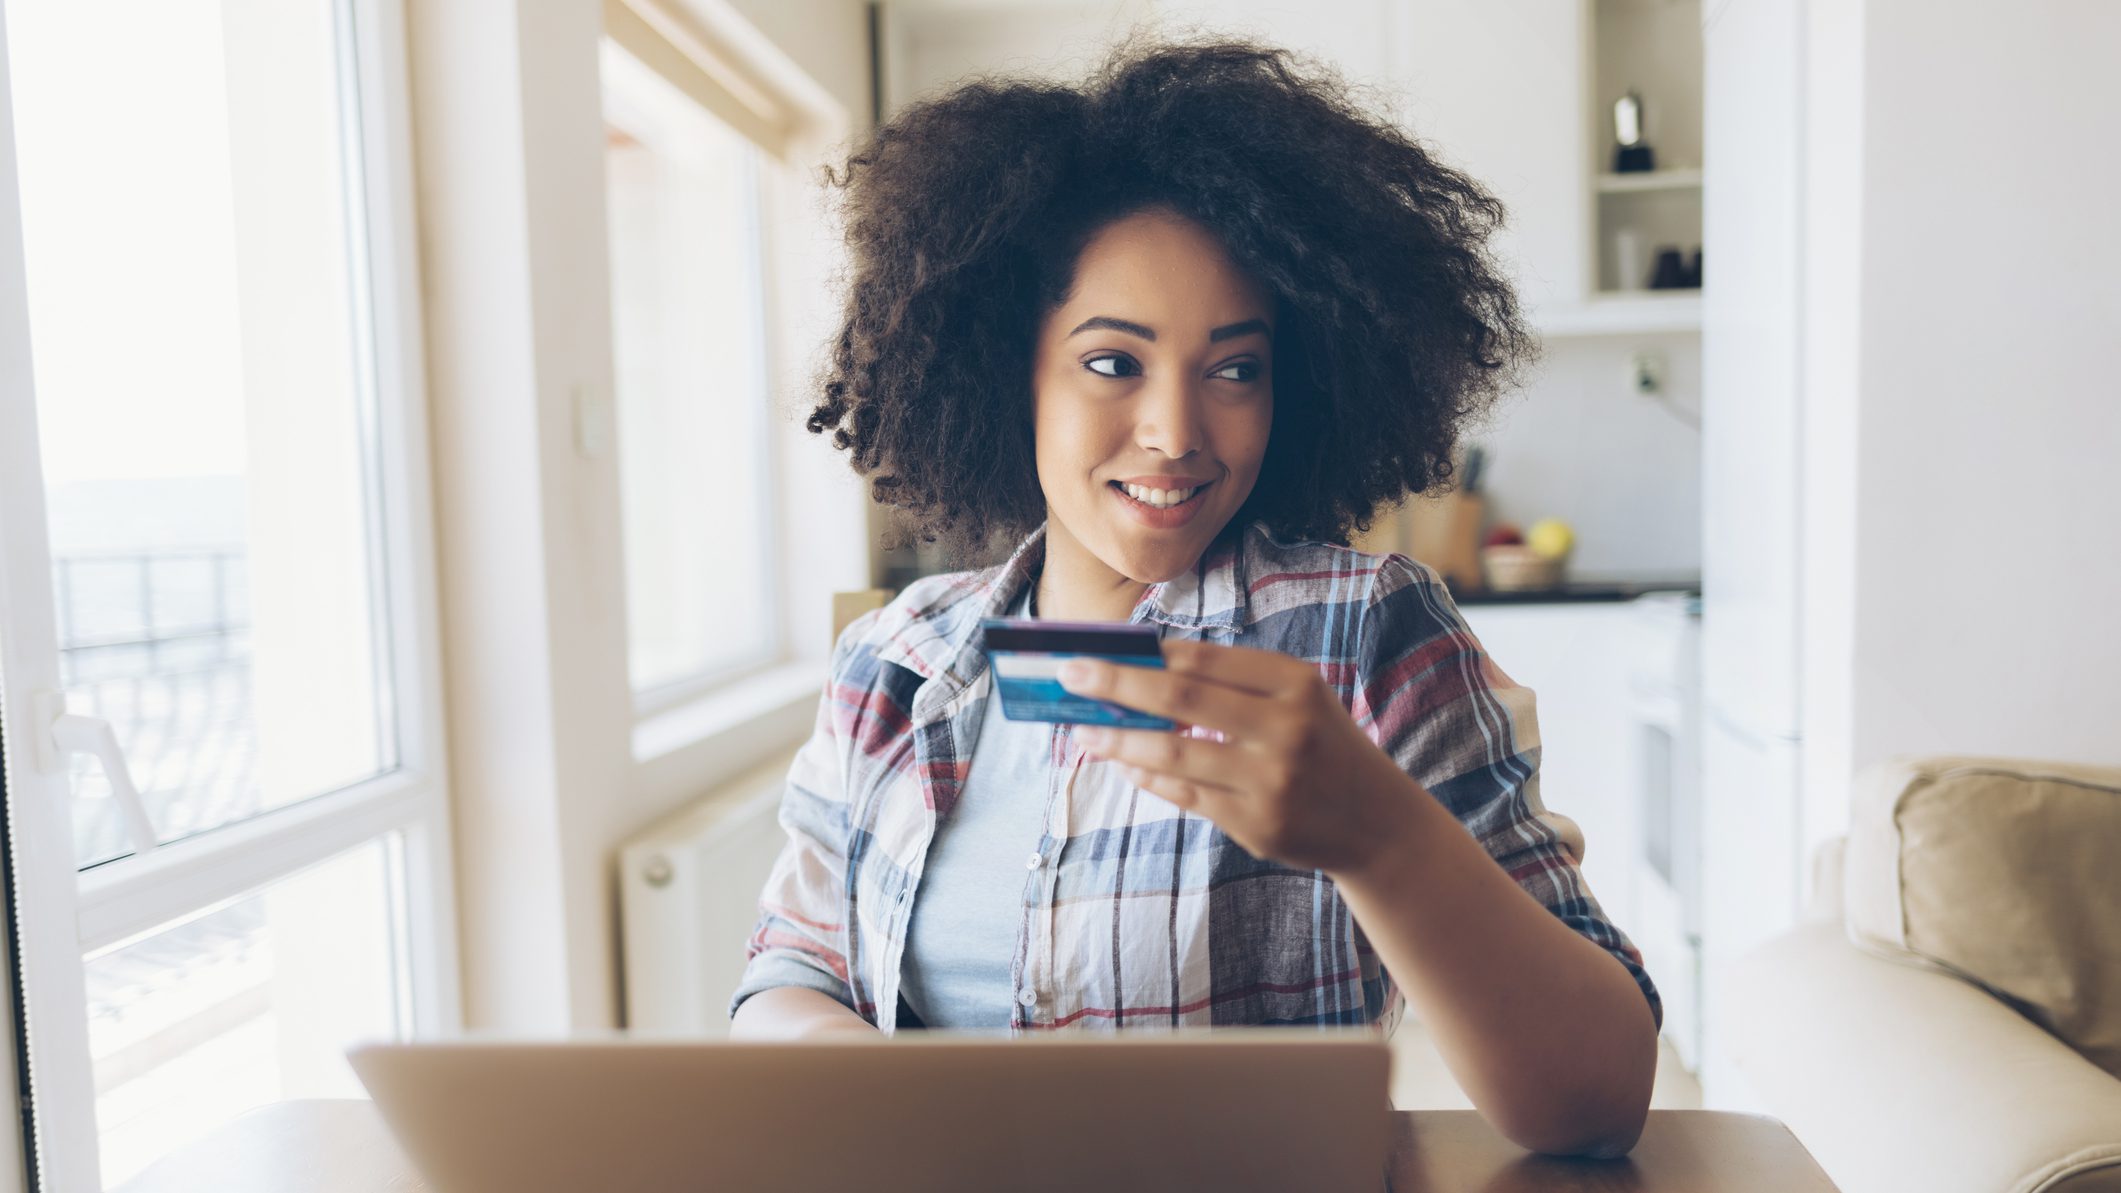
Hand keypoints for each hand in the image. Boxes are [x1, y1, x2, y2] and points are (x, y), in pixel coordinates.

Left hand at [1057, 640, 1421, 876]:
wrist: (1378, 823)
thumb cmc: (1322, 747)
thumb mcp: (1297, 700)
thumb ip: (1231, 685)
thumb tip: (1140, 670)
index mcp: (1295, 683)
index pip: (1203, 659)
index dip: (1144, 653)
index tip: (1096, 649)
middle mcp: (1286, 728)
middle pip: (1180, 697)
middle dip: (1116, 684)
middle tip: (1069, 676)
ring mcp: (1270, 780)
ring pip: (1172, 753)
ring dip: (1118, 740)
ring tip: (1084, 730)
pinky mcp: (1256, 824)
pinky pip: (1184, 795)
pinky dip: (1147, 777)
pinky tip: (1121, 763)